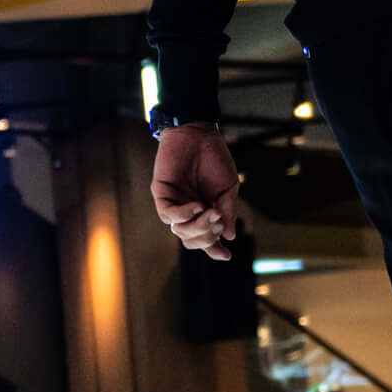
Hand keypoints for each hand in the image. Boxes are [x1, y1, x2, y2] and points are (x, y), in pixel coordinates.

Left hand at [151, 125, 241, 260]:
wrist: (198, 136)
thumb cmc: (214, 160)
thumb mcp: (227, 188)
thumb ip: (227, 211)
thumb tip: (229, 235)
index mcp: (204, 212)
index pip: (206, 238)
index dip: (214, 249)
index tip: (226, 255)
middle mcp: (188, 212)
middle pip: (192, 240)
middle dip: (208, 236)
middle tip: (219, 220)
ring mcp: (174, 204)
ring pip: (180, 231)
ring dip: (199, 226)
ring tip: (212, 211)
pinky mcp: (161, 194)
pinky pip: (168, 214)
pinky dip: (184, 214)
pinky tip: (197, 206)